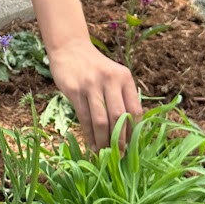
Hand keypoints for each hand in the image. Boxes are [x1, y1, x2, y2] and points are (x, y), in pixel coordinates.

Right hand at [50, 37, 142, 151]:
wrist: (70, 48)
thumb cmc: (94, 67)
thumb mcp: (113, 76)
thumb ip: (121, 97)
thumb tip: (128, 130)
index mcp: (124, 78)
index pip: (135, 109)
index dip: (134, 131)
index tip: (132, 146)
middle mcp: (110, 80)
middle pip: (119, 117)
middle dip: (119, 140)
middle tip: (120, 155)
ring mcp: (92, 85)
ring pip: (100, 120)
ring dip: (103, 141)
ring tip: (104, 154)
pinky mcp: (75, 90)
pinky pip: (84, 118)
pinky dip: (89, 135)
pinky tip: (91, 145)